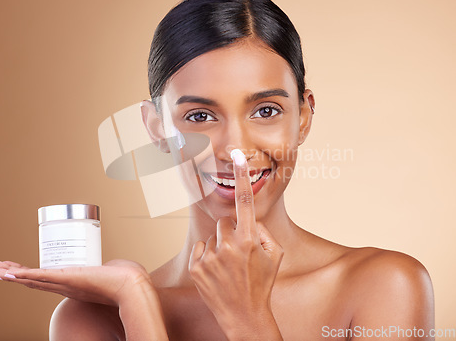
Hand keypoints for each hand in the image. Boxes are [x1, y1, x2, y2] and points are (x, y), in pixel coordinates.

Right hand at [0, 259, 152, 306]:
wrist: (132, 285)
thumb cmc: (126, 279)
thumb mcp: (110, 271)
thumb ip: (106, 267)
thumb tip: (110, 264)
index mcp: (73, 284)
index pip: (46, 279)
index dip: (29, 276)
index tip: (16, 270)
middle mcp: (66, 286)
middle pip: (33, 280)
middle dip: (13, 274)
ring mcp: (65, 283)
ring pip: (32, 279)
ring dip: (12, 274)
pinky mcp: (68, 278)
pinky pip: (40, 277)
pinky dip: (23, 275)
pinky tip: (9, 273)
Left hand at [188, 149, 283, 337]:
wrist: (245, 316)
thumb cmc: (262, 284)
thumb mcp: (276, 256)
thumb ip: (264, 231)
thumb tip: (249, 219)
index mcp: (250, 239)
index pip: (245, 201)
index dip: (241, 176)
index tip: (237, 156)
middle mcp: (228, 246)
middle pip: (224, 222)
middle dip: (231, 232)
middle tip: (239, 254)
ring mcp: (210, 257)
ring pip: (212, 237)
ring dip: (219, 246)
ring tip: (229, 267)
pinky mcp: (196, 267)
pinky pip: (201, 249)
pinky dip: (207, 257)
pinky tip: (217, 272)